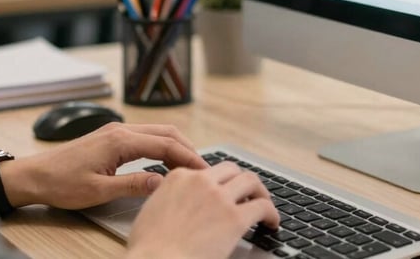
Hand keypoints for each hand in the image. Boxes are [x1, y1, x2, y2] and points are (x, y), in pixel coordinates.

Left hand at [0, 123, 207, 209]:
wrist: (33, 176)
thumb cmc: (60, 184)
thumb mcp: (98, 191)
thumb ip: (133, 185)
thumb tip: (163, 182)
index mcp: (120, 141)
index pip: (165, 145)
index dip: (188, 157)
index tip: (203, 170)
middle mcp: (120, 130)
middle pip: (165, 132)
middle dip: (187, 148)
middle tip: (202, 168)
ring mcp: (115, 131)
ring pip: (156, 132)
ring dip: (175, 146)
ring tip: (188, 166)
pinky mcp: (110, 137)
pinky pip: (144, 136)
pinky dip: (161, 146)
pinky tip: (164, 161)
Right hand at [126, 162, 279, 258]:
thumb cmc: (148, 249)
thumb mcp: (151, 211)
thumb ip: (167, 199)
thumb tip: (177, 205)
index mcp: (178, 178)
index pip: (206, 171)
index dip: (218, 182)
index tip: (223, 191)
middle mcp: (201, 181)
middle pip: (231, 170)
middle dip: (241, 181)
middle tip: (248, 194)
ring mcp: (219, 198)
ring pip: (251, 181)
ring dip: (260, 192)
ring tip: (264, 204)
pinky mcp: (235, 219)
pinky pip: (262, 207)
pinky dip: (271, 213)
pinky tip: (271, 222)